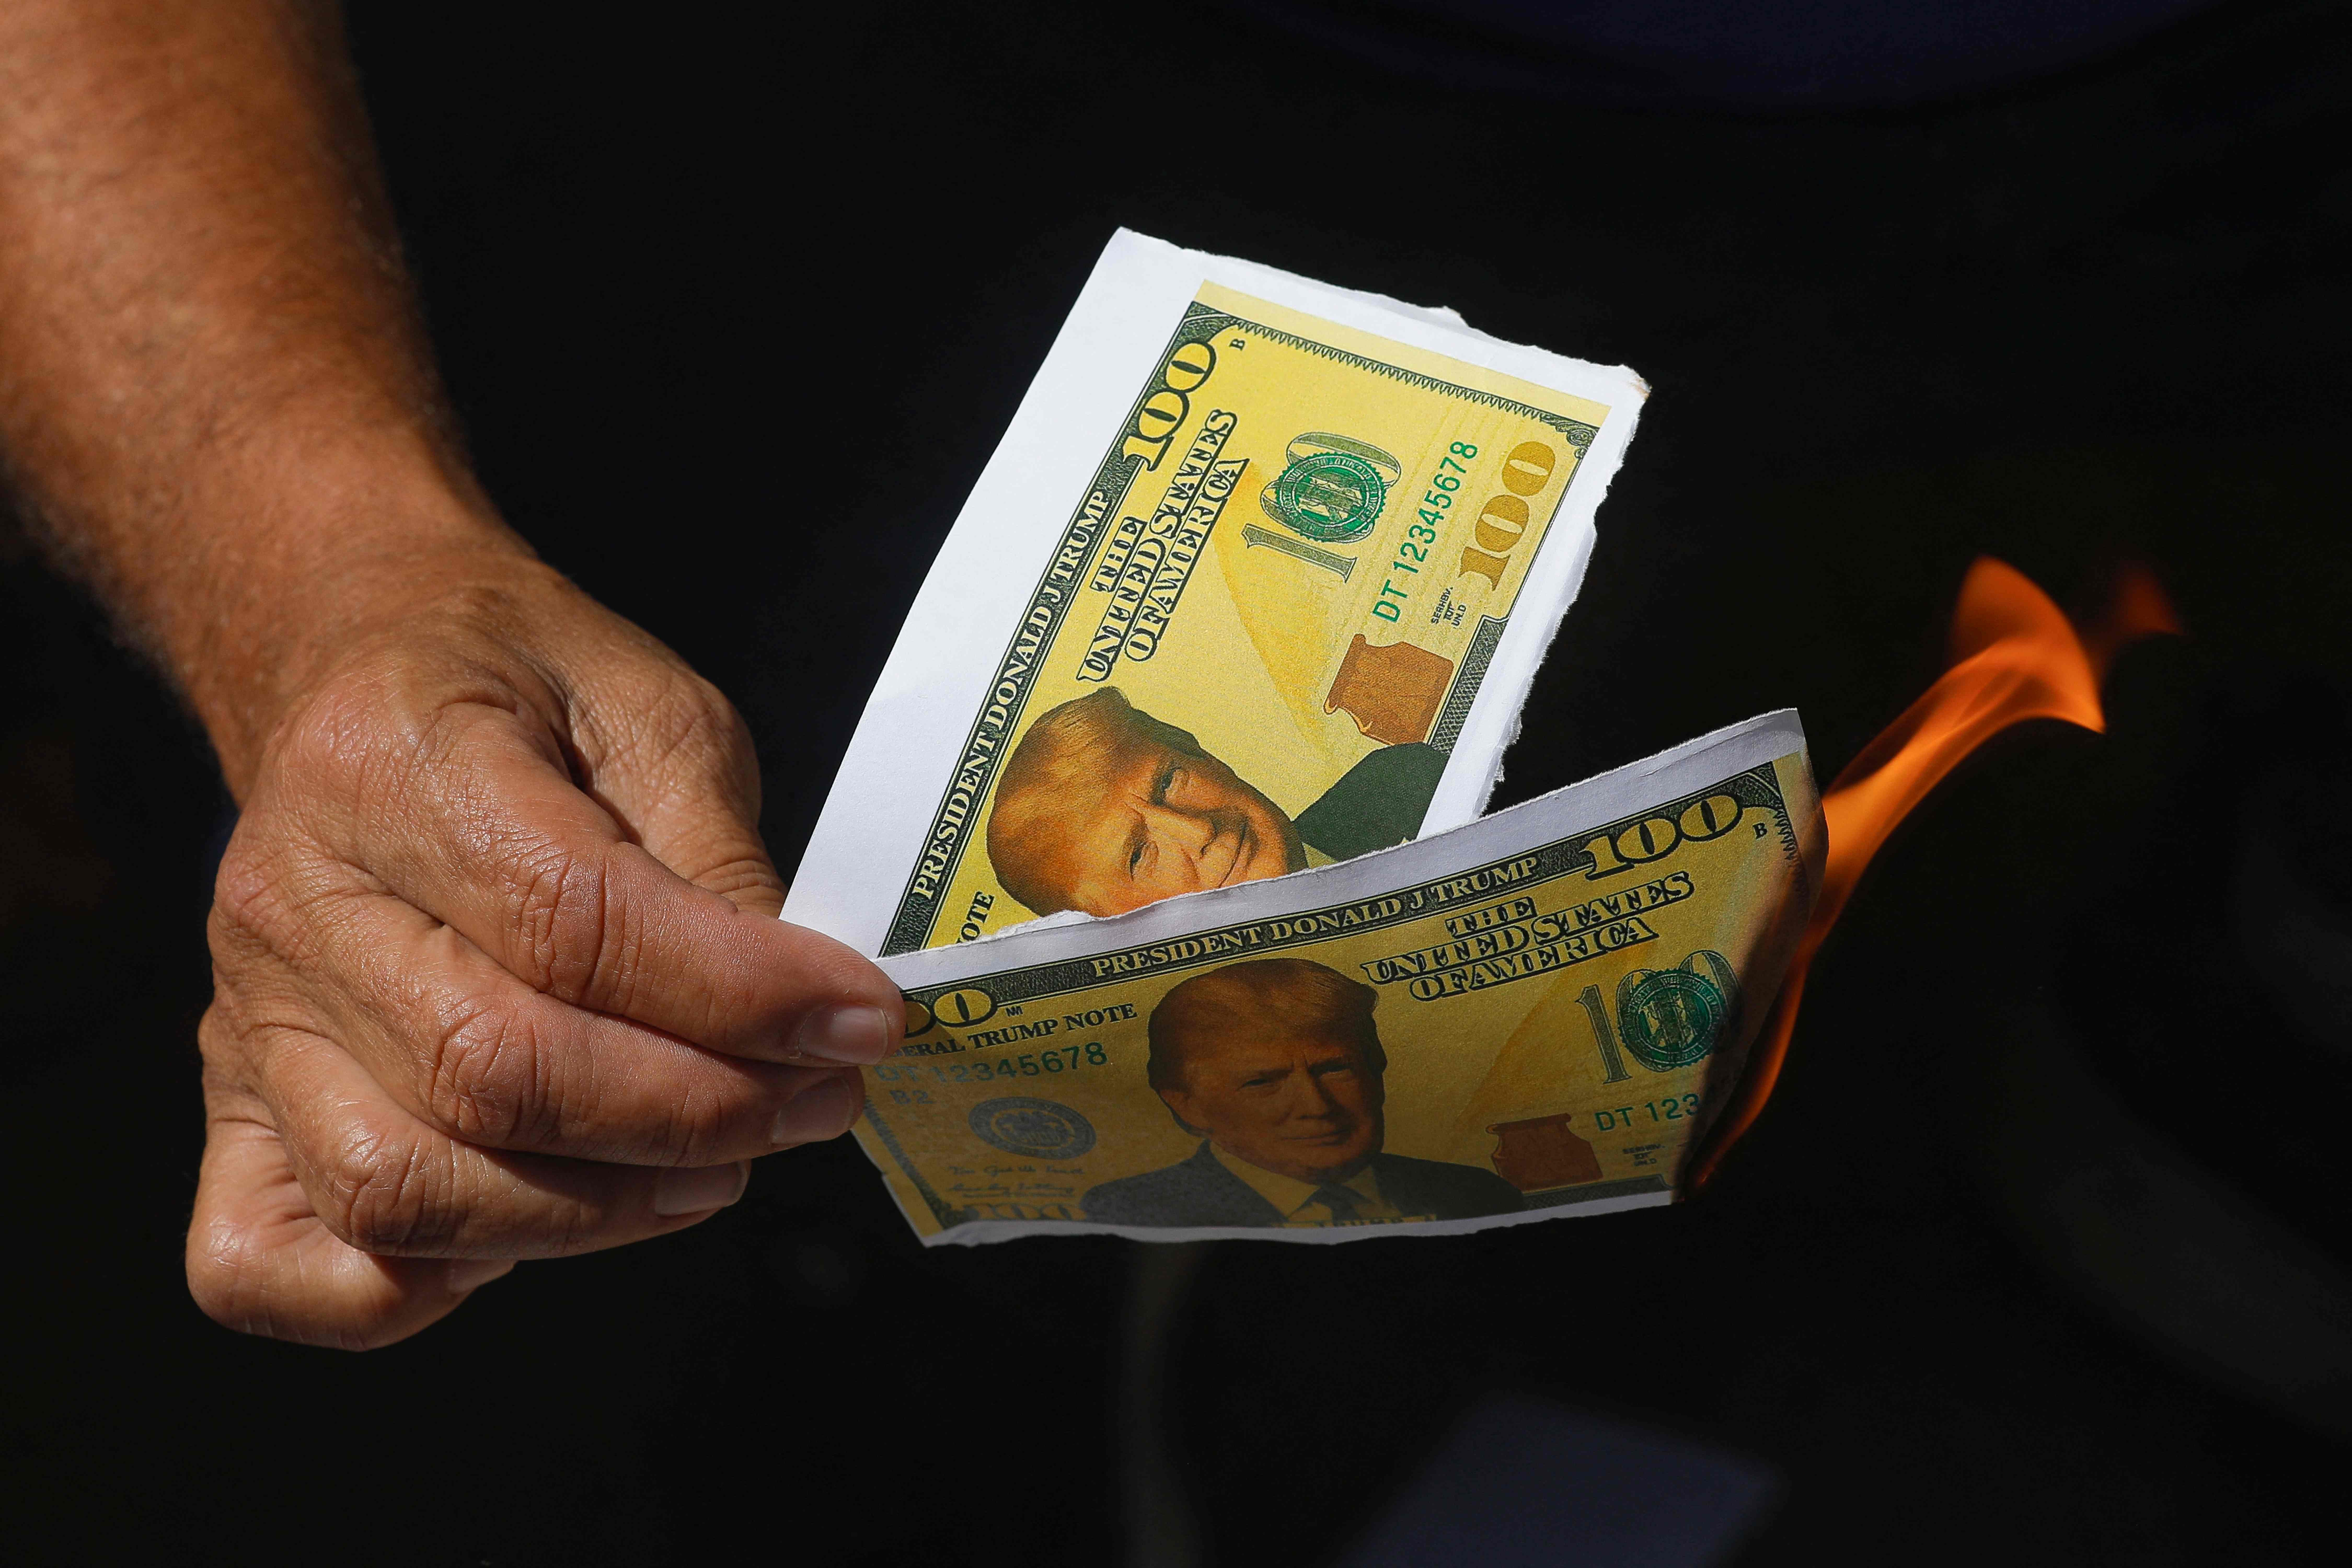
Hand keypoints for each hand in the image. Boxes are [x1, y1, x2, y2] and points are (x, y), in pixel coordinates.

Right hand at [184, 554, 900, 1348]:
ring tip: (717, 1167)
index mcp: (393, 764)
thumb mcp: (657, 713)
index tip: (863, 1023)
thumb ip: (719, 863)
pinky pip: (274, 1263)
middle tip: (814, 1103)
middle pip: (495, 1071)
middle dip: (693, 1113)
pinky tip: (528, 1231)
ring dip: (595, 1209)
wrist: (360, 671)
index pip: (576, 924)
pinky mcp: (230, 1106)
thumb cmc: (519, 690)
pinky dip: (414, 1284)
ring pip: (407, 1186)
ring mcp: (246, 1018)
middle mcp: (292, 901)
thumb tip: (800, 1015)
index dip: (740, 996)